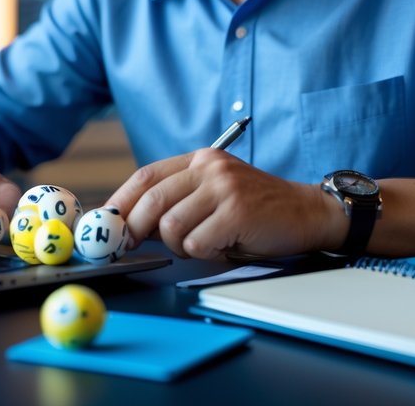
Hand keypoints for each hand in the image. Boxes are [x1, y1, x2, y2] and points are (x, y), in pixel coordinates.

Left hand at [106, 148, 337, 258]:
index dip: (121, 201)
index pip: (146, 176)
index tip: (107, 224)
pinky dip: (205, 253)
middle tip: (135, 246)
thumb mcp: (214, 193)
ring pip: (172, 226)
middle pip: (152, 201)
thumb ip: (177, 200)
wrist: (307, 212)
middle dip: (136, 230)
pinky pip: (198, 243)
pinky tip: (225, 246)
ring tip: (205, 243)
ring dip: (181, 246)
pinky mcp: (237, 211)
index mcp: (199, 159)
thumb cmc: (257, 209)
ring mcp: (224, 188)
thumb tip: (129, 223)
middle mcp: (210, 168)